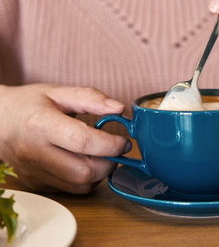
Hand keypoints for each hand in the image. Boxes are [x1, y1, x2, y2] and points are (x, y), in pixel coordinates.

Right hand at [0, 84, 130, 193]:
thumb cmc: (29, 104)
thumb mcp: (59, 92)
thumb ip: (91, 98)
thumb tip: (119, 108)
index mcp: (41, 124)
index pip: (82, 142)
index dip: (111, 144)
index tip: (125, 141)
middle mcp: (35, 153)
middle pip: (84, 171)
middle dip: (110, 162)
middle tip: (114, 149)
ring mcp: (34, 172)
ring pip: (81, 185)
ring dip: (100, 172)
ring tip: (99, 154)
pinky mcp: (37, 184)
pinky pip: (72, 189)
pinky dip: (87, 179)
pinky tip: (84, 162)